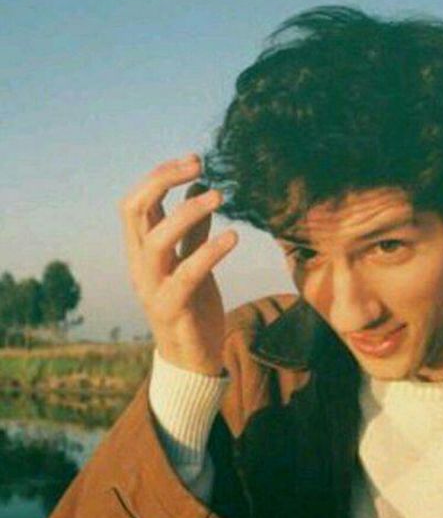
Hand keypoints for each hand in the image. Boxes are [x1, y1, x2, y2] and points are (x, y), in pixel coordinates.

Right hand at [119, 154, 237, 374]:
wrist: (191, 358)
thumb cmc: (192, 305)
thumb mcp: (191, 260)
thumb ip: (193, 230)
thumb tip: (198, 189)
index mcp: (142, 250)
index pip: (137, 202)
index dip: (160, 176)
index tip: (195, 159)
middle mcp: (140, 264)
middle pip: (135, 211)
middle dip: (163, 180)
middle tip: (199, 164)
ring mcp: (152, 287)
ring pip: (155, 241)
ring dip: (186, 213)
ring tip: (220, 195)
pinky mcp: (171, 309)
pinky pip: (186, 276)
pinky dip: (208, 253)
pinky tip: (233, 237)